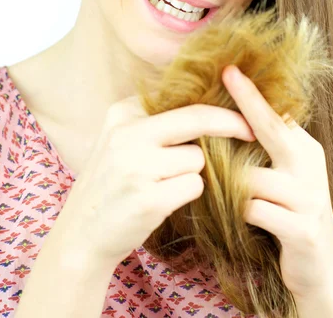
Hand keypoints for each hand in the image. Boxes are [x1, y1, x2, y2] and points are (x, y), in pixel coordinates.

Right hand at [51, 95, 254, 268]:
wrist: (82, 233)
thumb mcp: (122, 140)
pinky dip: (187, 194)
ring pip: (198, 159)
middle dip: (231, 124)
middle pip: (197, 119)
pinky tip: (162, 201)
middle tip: (250, 132)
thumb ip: (157, 122)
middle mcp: (127, 134)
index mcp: (123, 113)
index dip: (215, 106)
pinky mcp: (147, 198)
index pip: (182, 101)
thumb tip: (212, 105)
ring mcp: (136, 166)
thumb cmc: (113, 183)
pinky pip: (194, 186)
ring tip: (162, 185)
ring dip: (192, 173)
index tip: (240, 110)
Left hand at [222, 64, 332, 301]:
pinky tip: (240, 217)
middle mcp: (310, 166)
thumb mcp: (284, 176)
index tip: (230, 69)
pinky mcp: (302, 228)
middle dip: (248, 102)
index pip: (276, 115)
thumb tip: (229, 118)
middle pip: (273, 129)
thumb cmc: (289, 214)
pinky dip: (240, 212)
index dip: (252, 93)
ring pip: (252, 176)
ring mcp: (309, 197)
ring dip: (230, 183)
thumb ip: (266, 150)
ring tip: (221, 191)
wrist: (319, 266)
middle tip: (226, 75)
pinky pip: (254, 210)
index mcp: (305, 150)